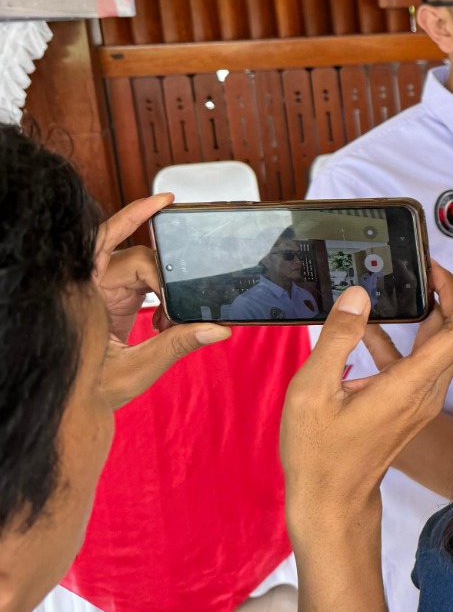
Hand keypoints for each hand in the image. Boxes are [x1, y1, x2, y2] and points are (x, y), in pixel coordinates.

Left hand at [94, 193, 229, 407]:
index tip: (164, 202)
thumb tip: (218, 328)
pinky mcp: (112, 301)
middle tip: (182, 307)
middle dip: (165, 278)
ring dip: (166, 289)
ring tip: (173, 321)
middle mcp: (90, 288)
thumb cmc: (89, 392)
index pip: (107, 242)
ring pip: (142, 269)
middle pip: (135, 257)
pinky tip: (167, 320)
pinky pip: (141, 283)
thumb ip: (178, 344)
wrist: (76, 410)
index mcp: (84, 295)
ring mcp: (101, 293)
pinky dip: (162, 296)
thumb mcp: (137, 369)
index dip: (134, 216)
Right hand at [280, 258, 452, 542]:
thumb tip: (358, 296)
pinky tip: (371, 326)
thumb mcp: (313, 390)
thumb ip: (337, 338)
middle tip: (431, 265)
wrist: (330, 501)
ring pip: (439, 349)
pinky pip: (418, 365)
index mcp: (410, 386)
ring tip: (409, 286)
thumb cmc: (319, 453)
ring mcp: (420, 402)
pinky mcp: (409, 407)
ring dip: (431, 315)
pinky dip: (405, 341)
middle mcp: (426, 393)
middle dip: (452, 294)